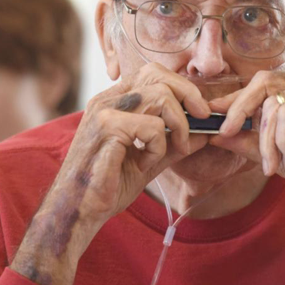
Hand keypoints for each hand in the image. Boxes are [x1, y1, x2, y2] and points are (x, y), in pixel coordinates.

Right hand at [12, 63, 210, 284]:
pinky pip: (153, 127)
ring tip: (174, 150)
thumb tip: (205, 132)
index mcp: (114, 101)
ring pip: (160, 97)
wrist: (78, 211)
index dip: (182, 87)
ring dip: (178, 126)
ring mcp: (104, 110)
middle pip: (157, 75)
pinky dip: (159, 147)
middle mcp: (106, 99)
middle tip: (202, 120)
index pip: (153, 74)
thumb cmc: (108, 186)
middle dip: (188, 96)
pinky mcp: (106, 128)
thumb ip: (175, 145)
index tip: (200, 111)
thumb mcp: (149, 161)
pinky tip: (146, 163)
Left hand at [208, 71, 284, 240]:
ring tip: (273, 164)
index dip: (235, 98)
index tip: (213, 113)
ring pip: (274, 102)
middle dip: (240, 109)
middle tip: (225, 133)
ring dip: (266, 138)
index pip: (263, 86)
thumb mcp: (277, 156)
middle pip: (263, 82)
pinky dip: (283, 139)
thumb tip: (215, 136)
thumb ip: (249, 143)